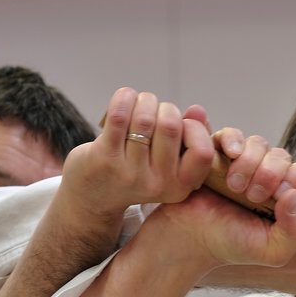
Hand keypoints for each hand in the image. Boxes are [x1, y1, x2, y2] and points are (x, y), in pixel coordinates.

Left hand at [58, 89, 215, 228]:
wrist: (92, 198)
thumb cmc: (136, 173)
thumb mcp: (167, 164)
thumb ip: (188, 138)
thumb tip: (198, 110)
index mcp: (180, 186)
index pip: (202, 152)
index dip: (195, 129)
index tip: (182, 124)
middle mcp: (157, 184)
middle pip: (171, 126)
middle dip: (165, 108)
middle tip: (155, 111)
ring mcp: (130, 173)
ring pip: (145, 118)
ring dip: (143, 101)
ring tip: (138, 104)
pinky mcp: (105, 158)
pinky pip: (119, 117)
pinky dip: (124, 98)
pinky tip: (124, 97)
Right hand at [141, 137, 295, 273]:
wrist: (190, 237)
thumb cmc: (232, 244)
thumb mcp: (273, 251)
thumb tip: (295, 195)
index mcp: (286, 195)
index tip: (278, 195)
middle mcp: (268, 174)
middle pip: (281, 155)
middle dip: (270, 173)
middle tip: (252, 196)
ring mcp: (244, 161)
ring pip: (258, 143)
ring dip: (249, 162)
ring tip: (234, 186)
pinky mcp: (219, 151)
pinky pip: (231, 135)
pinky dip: (232, 140)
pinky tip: (228, 154)